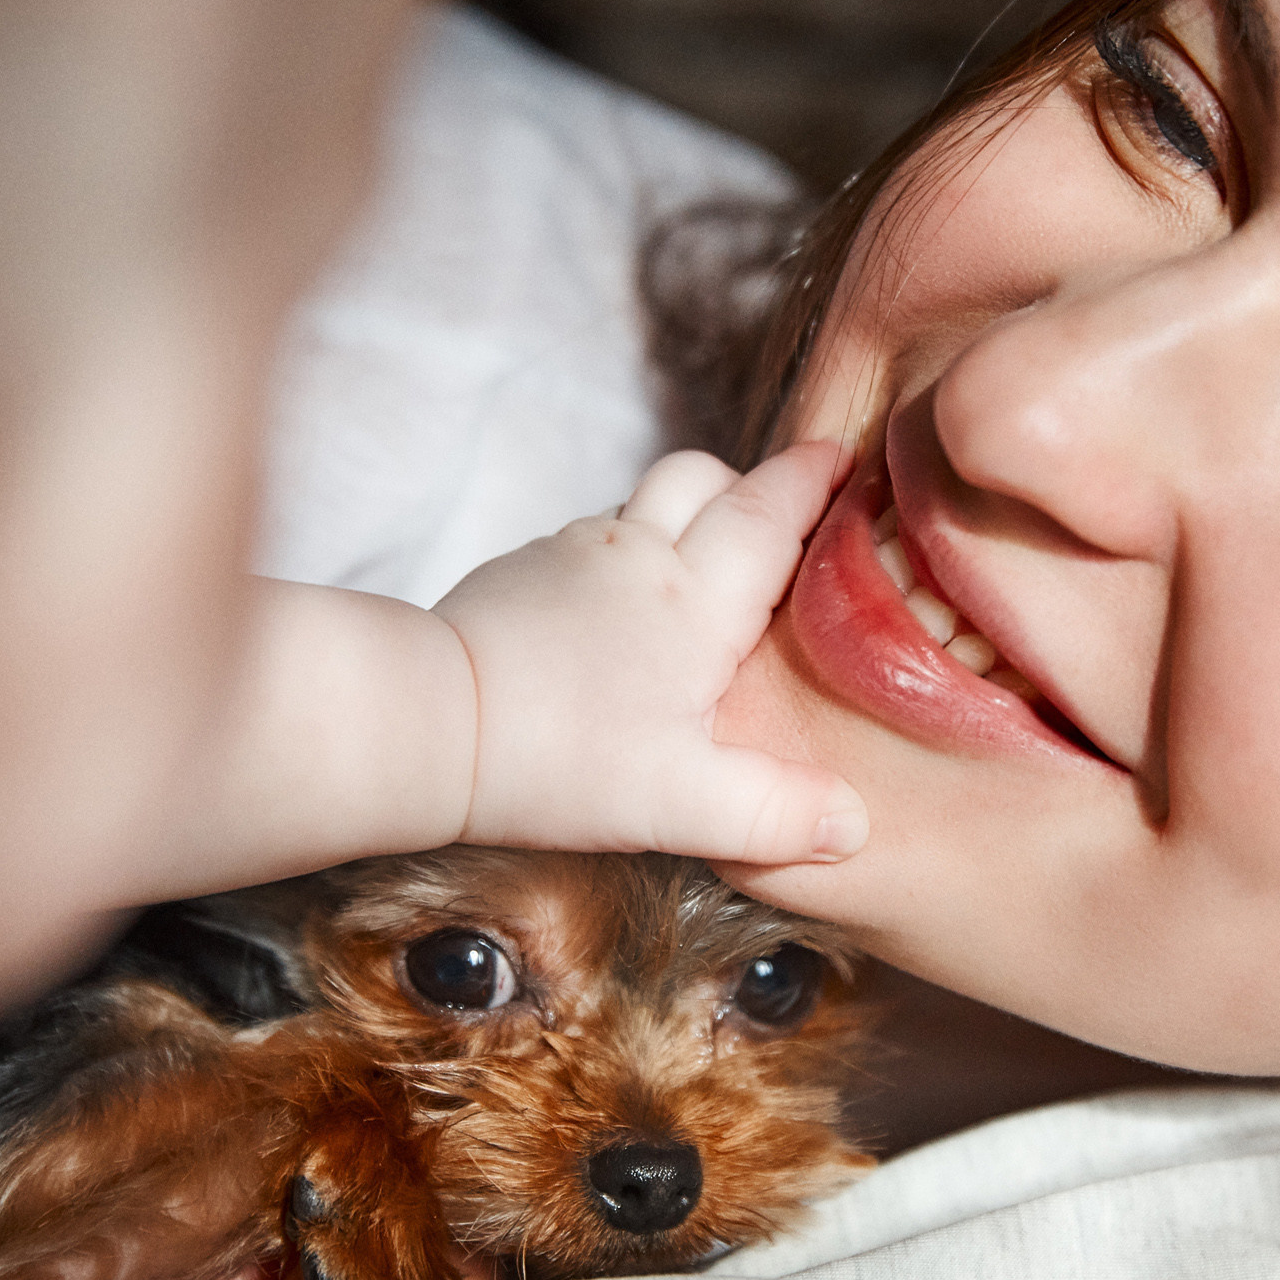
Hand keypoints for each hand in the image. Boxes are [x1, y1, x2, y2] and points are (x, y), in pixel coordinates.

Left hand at [438, 443, 866, 865]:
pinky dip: (627, 549)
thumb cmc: (556, 760)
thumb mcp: (681, 804)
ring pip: (647, 500)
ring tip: (705, 566)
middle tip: (784, 513)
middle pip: (708, 476)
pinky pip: (595, 534)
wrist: (426, 723)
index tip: (845, 457)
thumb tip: (853, 822)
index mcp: (696, 599)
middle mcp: (639, 555)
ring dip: (686, 514)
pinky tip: (622, 610)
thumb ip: (774, 812)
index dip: (815, 480)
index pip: (771, 512)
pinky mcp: (524, 568)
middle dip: (752, 483)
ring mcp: (574, 552)